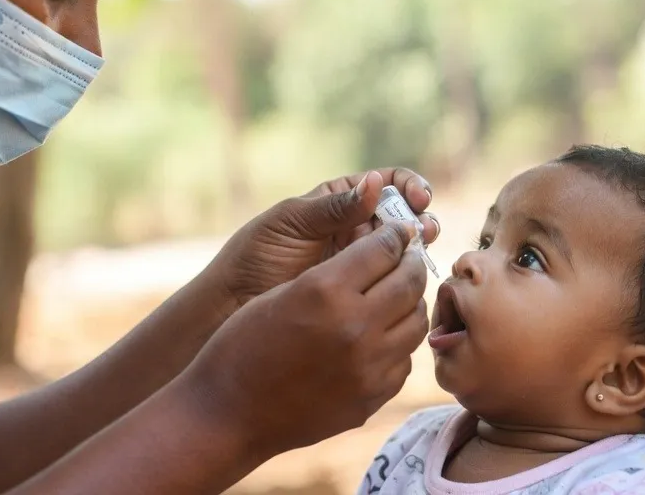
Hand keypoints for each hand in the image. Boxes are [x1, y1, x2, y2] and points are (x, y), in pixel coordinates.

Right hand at [183, 222, 429, 456]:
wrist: (228, 413)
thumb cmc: (243, 344)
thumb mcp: (281, 293)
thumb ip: (333, 274)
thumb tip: (380, 254)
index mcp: (325, 291)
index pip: (383, 249)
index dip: (394, 235)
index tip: (398, 232)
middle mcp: (354, 328)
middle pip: (409, 283)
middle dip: (411, 264)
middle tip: (408, 258)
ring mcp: (368, 368)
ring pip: (416, 323)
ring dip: (411, 303)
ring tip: (399, 296)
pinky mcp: (371, 398)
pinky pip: (404, 360)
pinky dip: (399, 343)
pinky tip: (381, 337)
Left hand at [207, 169, 439, 310]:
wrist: (236, 304)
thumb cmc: (256, 256)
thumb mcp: (292, 224)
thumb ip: (334, 208)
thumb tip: (375, 184)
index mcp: (339, 200)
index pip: (386, 184)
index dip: (408, 187)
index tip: (417, 198)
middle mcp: (355, 227)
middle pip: (403, 214)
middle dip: (420, 217)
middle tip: (424, 229)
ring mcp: (360, 261)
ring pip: (403, 247)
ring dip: (419, 246)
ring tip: (422, 248)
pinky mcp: (361, 292)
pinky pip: (392, 281)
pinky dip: (407, 277)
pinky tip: (411, 278)